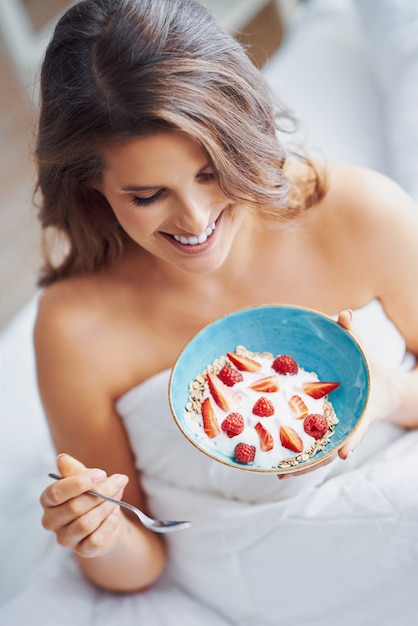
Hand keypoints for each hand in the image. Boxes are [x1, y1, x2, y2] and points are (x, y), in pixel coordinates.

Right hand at [40, 453, 128, 557]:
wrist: (107, 519)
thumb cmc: (92, 495)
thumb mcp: (85, 478)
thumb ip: (74, 470)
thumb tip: (62, 459)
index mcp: (48, 500)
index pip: (56, 493)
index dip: (79, 483)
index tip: (102, 473)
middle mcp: (51, 521)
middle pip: (75, 507)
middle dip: (101, 492)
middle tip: (119, 481)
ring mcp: (65, 538)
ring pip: (86, 523)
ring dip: (106, 507)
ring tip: (117, 497)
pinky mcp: (82, 550)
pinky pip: (96, 538)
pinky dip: (109, 523)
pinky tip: (114, 514)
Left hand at [278, 309, 362, 478]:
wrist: (386, 391)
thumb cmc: (371, 371)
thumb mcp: (363, 353)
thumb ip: (353, 335)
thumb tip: (344, 312)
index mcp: (363, 410)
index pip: (359, 426)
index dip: (353, 439)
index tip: (346, 452)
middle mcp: (351, 426)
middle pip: (334, 450)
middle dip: (313, 462)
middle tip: (287, 470)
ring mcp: (341, 433)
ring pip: (324, 456)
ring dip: (303, 466)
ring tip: (277, 472)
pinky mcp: (332, 434)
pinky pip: (317, 449)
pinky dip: (302, 458)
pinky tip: (280, 464)